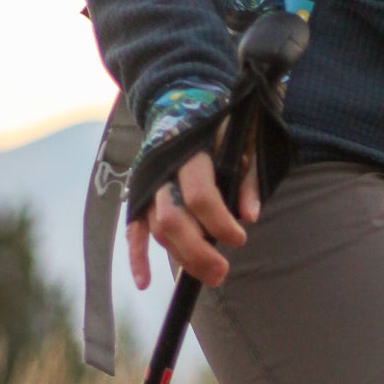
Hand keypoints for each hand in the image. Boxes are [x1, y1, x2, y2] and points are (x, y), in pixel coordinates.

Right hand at [126, 137, 261, 290]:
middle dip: (197, 252)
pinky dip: (136, 256)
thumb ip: (248, 177)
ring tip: (210, 277)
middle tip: (222, 273)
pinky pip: (133, 229)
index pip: (200, 196)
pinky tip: (145, 282)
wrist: (180, 102)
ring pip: (157, 229)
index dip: (220, 223)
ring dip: (181, 258)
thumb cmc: (219, 125)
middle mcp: (162, 171)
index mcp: (190, 153)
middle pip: (172, 220)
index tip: (240, 240)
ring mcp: (146, 184)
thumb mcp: (242, 141)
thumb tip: (250, 216)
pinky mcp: (138, 194)